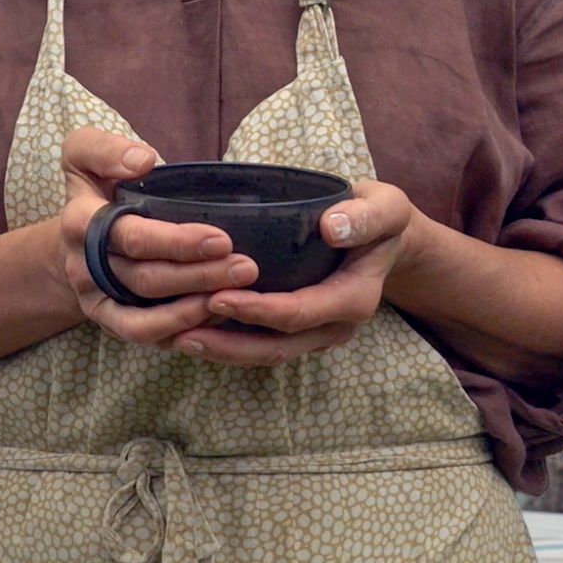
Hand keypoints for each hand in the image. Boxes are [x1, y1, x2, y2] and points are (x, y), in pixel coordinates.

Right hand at [50, 128, 269, 354]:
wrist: (75, 236)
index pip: (129, 237)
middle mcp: (83, 266)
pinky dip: (178, 330)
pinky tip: (215, 314)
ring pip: (144, 316)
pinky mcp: (109, 322)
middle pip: (145, 279)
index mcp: (79, 222)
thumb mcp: (85, 152)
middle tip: (246, 268)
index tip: (221, 238)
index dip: (176, 242)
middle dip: (199, 276)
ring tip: (238, 294)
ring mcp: (95, 299)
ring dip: (193, 308)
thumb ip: (106, 149)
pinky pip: (142, 335)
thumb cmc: (96, 187)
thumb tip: (143, 161)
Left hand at [169, 181, 430, 368]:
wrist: (385, 241)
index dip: (258, 311)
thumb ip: (365, 217)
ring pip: (267, 354)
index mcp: (354, 298)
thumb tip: (332, 227)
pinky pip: (264, 345)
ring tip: (178, 339)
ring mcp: (318, 334)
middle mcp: (335, 326)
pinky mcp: (301, 333)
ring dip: (223, 351)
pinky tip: (192, 333)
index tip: (217, 298)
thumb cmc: (379, 219)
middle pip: (277, 346)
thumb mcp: (384, 208)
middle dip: (229, 344)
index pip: (300, 313)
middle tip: (182, 333)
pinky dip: (229, 344)